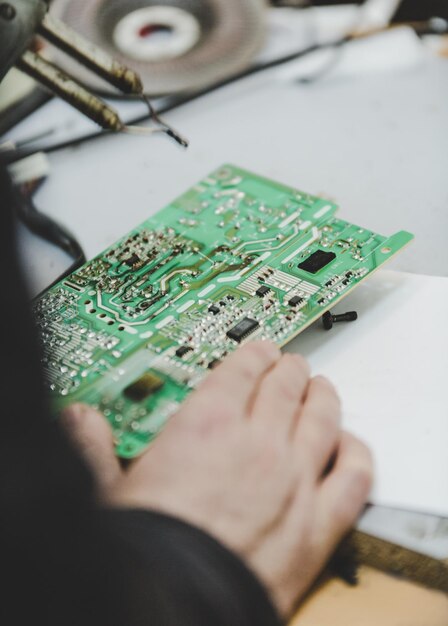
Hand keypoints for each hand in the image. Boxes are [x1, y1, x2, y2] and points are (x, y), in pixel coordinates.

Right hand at [61, 341, 372, 616]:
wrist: (175, 603)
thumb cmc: (149, 547)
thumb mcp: (109, 488)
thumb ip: (94, 446)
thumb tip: (79, 420)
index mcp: (208, 424)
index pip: (243, 368)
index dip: (254, 353)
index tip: (258, 351)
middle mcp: (259, 441)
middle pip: (287, 385)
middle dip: (289, 369)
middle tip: (289, 365)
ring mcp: (295, 478)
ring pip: (324, 417)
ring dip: (324, 396)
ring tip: (321, 389)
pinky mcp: (319, 522)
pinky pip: (354, 474)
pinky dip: (356, 453)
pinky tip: (350, 445)